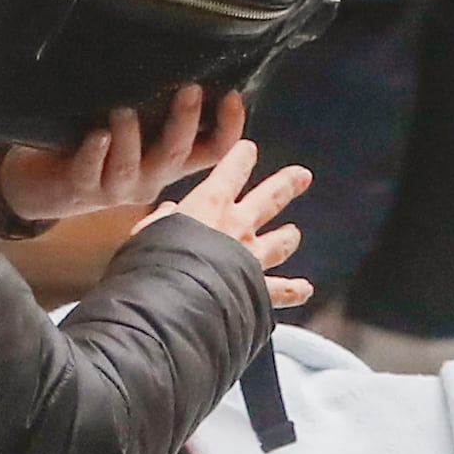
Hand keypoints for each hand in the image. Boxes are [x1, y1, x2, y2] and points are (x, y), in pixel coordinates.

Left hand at [0, 86, 240, 227]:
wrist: (52, 186)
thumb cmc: (104, 149)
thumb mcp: (142, 129)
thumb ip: (164, 108)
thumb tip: (193, 61)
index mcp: (170, 162)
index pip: (214, 151)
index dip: (230, 128)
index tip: (233, 96)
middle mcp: (150, 177)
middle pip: (177, 155)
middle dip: (185, 122)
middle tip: (190, 89)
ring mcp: (116, 187)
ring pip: (131, 166)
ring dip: (130, 138)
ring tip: (124, 111)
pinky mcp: (81, 187)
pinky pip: (90, 171)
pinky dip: (94, 152)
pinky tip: (97, 134)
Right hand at [140, 137, 314, 309]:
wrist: (175, 303)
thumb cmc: (155, 263)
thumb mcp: (148, 232)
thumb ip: (162, 220)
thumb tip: (169, 211)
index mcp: (210, 205)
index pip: (231, 172)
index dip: (241, 158)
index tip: (248, 150)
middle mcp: (237, 227)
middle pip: (270, 198)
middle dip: (286, 184)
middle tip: (302, 175)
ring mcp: (252, 258)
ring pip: (280, 242)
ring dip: (288, 237)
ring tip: (294, 233)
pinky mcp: (257, 290)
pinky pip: (281, 290)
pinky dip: (294, 290)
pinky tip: (305, 290)